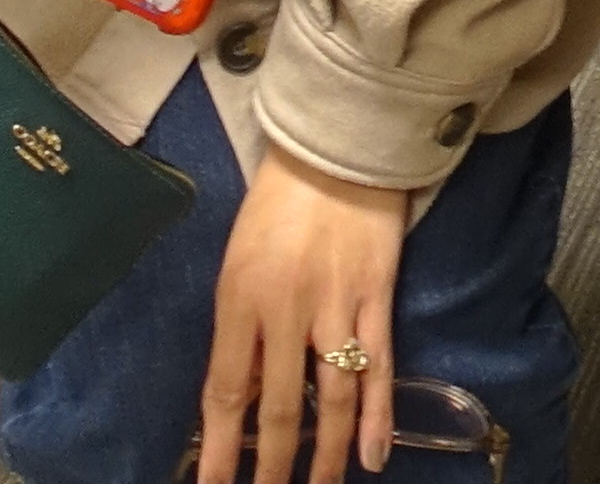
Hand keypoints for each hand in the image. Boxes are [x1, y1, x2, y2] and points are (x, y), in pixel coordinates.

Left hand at [197, 150, 410, 483]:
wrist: (336, 147)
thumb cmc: (275, 207)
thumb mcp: (237, 265)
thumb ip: (239, 332)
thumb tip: (240, 399)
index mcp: (239, 298)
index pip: (224, 391)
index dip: (220, 449)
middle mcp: (286, 309)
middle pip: (280, 407)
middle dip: (272, 466)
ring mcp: (337, 304)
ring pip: (333, 397)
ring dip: (327, 455)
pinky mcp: (378, 296)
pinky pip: (379, 367)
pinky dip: (378, 416)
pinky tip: (375, 455)